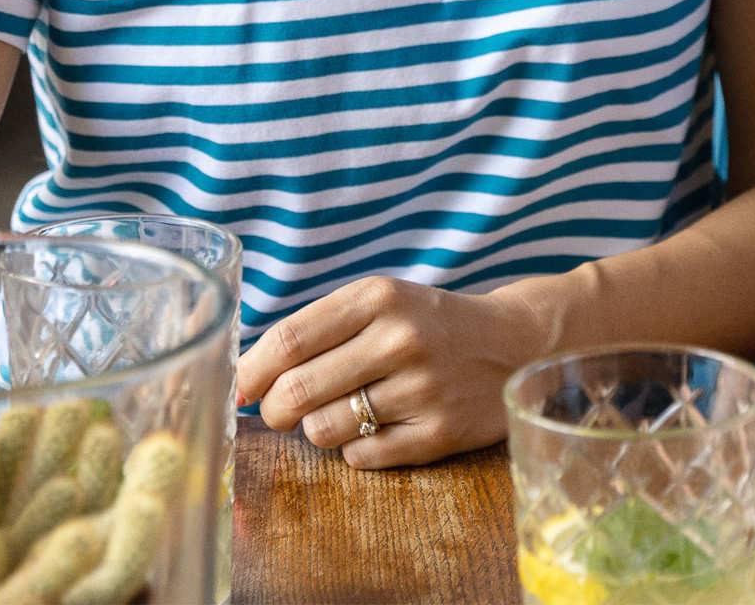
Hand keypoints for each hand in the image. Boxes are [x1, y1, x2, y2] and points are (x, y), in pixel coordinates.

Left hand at [234, 277, 545, 467]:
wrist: (513, 343)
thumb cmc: (429, 323)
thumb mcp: (382, 301)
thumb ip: (321, 328)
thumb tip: (248, 376)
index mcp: (378, 296)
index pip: (289, 339)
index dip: (252, 371)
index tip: (241, 388)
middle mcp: (399, 338)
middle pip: (297, 392)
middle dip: (275, 411)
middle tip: (282, 411)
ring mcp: (420, 388)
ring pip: (324, 430)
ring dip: (320, 429)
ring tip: (344, 412)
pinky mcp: (438, 433)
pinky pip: (362, 458)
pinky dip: (357, 450)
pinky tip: (379, 426)